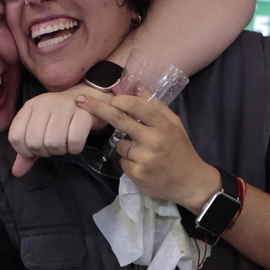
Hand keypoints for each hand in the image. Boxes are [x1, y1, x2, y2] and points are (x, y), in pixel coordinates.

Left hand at [8, 88, 108, 176]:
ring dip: (60, 151)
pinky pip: (75, 141)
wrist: (89, 98)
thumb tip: (17, 172)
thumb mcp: (40, 129)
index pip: (15, 136)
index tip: (36, 150)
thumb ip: (27, 151)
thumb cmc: (60, 117)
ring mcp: (65, 106)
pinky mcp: (84, 112)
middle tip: (53, 147)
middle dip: (44, 152)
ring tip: (65, 144)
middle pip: (34, 142)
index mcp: (30, 106)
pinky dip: (75, 149)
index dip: (24, 151)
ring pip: (54, 142)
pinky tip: (75, 144)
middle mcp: (45, 103)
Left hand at [80, 91, 219, 210]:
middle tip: (80, 100)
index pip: (137, 106)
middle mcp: (153, 140)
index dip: (119, 100)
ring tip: (144, 153)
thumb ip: (155, 106)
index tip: (109, 97)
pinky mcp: (136, 174)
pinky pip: (122, 161)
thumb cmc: (181, 149)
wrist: (190, 182)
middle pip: (119, 120)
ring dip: (125, 146)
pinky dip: (128, 161)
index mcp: (164, 125)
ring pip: (119, 144)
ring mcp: (144, 158)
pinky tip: (143, 165)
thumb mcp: (174, 124)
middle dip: (97, 108)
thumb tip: (136, 86)